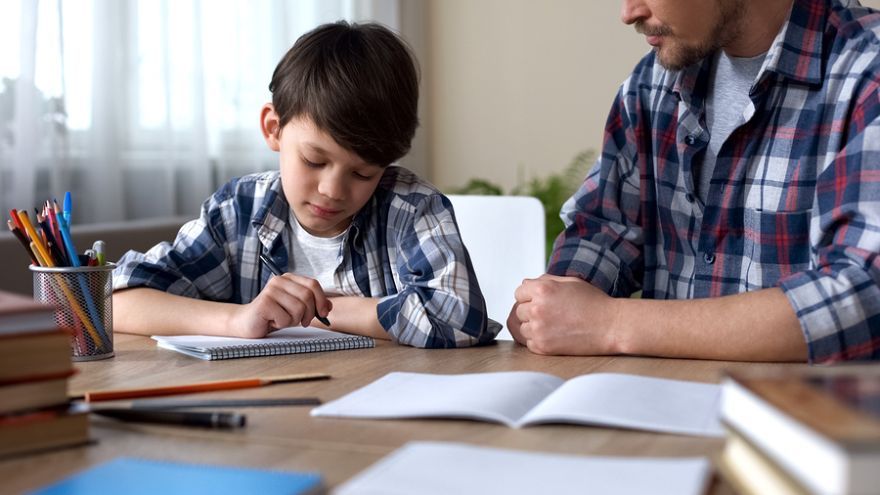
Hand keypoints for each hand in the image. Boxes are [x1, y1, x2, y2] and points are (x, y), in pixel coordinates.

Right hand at [227, 274, 331, 337]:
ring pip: (298, 308)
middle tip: (303, 322)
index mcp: (288, 278)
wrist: (247, 322)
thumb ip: (312, 305)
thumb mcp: (296, 308)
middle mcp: (279, 281)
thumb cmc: (273, 315)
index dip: (322, 299)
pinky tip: (273, 321)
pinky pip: (286, 318)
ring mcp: (271, 290)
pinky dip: (283, 324)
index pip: (313, 284)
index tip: (324, 313)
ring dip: (294, 320)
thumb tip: (329, 306)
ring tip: (283, 319)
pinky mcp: (264, 303)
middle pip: (307, 296)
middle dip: (309, 313)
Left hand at [507, 274, 621, 354]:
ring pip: (521, 327)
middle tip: (551, 314)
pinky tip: (554, 335)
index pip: (519, 292)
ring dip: (532, 326)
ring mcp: (538, 329)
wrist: (611, 327)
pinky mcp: (542, 347)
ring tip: (553, 325)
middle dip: (531, 311)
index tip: (541, 301)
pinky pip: (528, 343)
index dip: (530, 296)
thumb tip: (525, 284)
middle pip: (519, 310)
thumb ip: (545, 281)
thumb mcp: (570, 282)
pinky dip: (537, 340)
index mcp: (542, 289)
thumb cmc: (593, 302)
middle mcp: (537, 308)